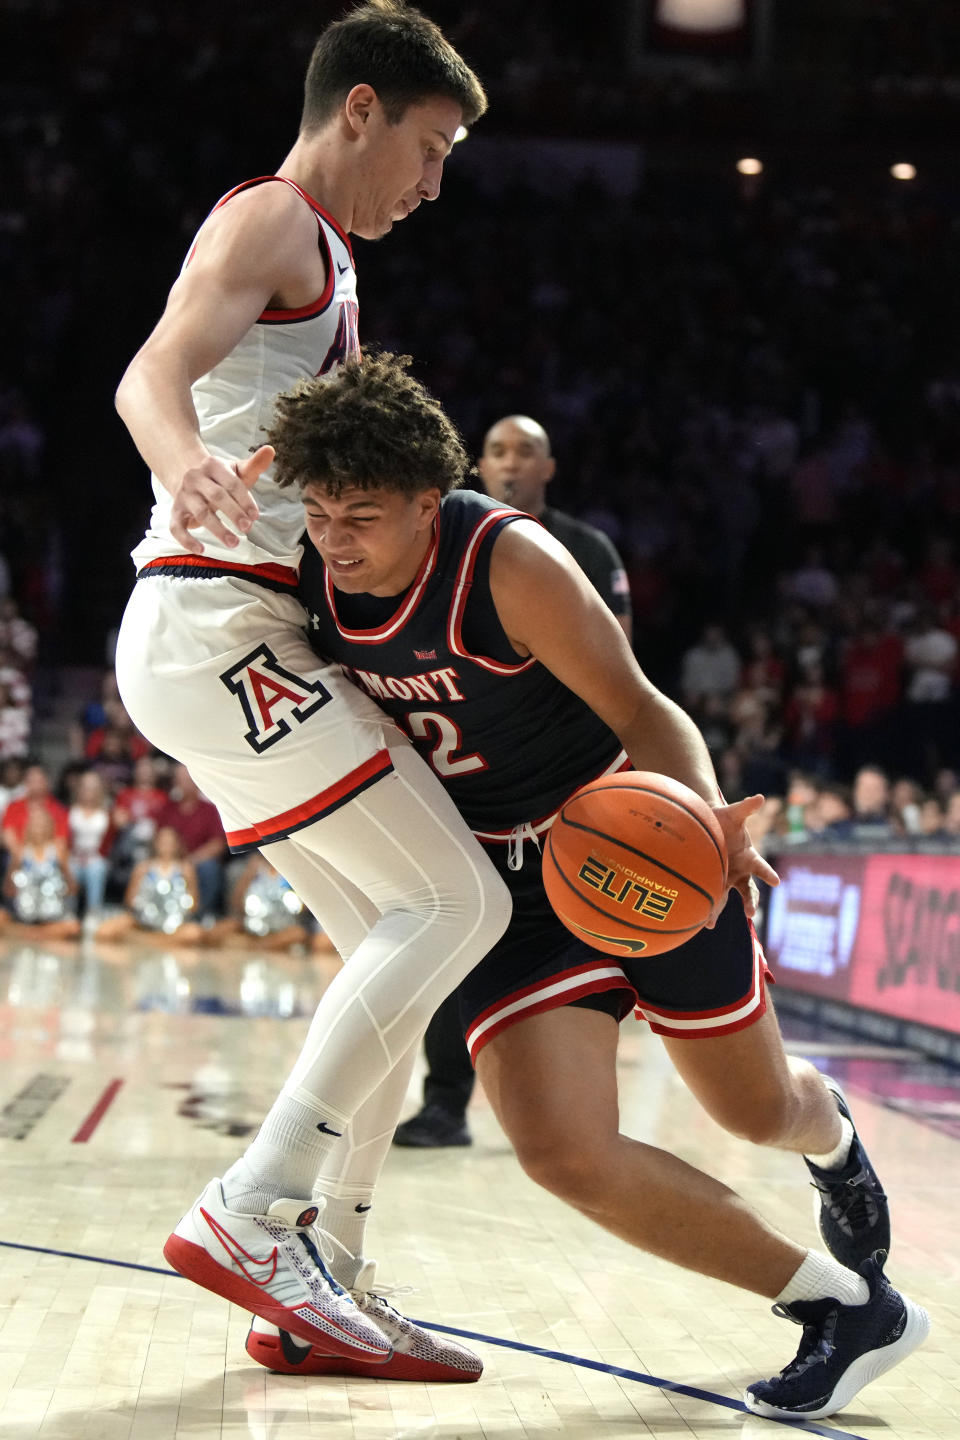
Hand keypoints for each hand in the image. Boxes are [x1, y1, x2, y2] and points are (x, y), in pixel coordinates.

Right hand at [169, 444, 273, 553]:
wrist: (185, 475)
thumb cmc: (219, 478)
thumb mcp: (235, 471)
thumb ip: (254, 465)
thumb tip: (271, 449)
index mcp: (212, 465)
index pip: (231, 482)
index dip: (244, 500)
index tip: (255, 516)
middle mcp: (195, 479)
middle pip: (216, 496)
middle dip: (233, 513)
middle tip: (247, 528)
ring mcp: (184, 495)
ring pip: (200, 512)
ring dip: (217, 529)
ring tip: (234, 543)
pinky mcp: (175, 511)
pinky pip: (176, 527)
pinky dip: (186, 540)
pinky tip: (201, 550)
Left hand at [709, 793, 779, 921]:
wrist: (708, 825)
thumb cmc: (724, 819)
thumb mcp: (734, 814)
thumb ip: (746, 808)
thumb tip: (760, 797)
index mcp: (749, 857)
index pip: (761, 867)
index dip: (768, 874)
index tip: (776, 881)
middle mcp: (740, 872)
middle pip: (749, 891)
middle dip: (750, 902)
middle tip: (750, 912)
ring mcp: (726, 879)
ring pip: (728, 898)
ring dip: (720, 910)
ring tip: (710, 922)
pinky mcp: (713, 882)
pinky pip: (713, 897)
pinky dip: (709, 909)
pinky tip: (703, 920)